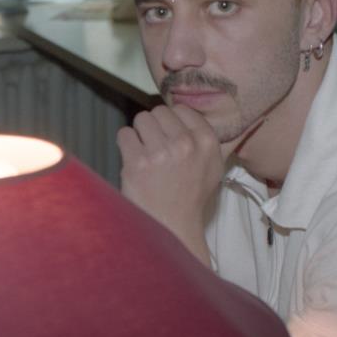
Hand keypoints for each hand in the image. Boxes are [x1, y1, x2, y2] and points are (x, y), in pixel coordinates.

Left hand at [116, 104, 241, 263]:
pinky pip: (124, 134)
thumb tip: (184, 114)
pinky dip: (126, 144)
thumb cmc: (191, 198)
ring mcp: (160, 153)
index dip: (172, 121)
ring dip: (139, 134)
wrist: (172, 227)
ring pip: (141, 119)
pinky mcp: (136, 163)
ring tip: (144, 152)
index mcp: (206, 142)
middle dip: (154, 126)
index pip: (182, 109)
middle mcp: (185, 144)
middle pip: (159, 112)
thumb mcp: (213, 167)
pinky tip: (133, 159)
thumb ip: (204, 140)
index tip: (169, 136)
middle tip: (155, 146)